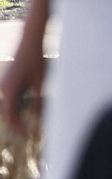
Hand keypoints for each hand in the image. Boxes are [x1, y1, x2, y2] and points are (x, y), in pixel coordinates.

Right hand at [2, 0, 47, 133]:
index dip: (20, 129)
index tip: (30, 137)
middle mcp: (4, 89)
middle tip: (31, 136)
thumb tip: (41, 117)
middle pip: (8, 114)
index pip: (12, 117)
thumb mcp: (40, 82)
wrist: (31, 41)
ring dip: (18, 117)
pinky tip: (29, 112)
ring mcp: (5, 85)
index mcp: (10, 91)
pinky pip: (12, 99)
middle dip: (18, 126)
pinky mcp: (9, 81)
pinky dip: (19, 107)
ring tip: (30, 127)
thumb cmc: (37, 60)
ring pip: (10, 107)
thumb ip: (39, 101)